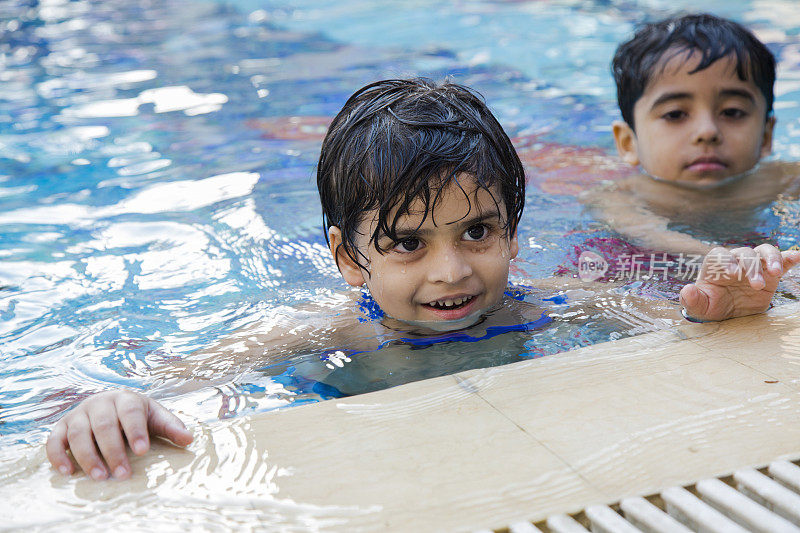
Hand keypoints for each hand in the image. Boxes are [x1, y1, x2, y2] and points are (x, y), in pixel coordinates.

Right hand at [46, 390, 192, 479]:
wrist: (110, 403)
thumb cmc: (137, 415)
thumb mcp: (155, 417)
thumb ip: (171, 427)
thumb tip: (189, 439)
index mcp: (126, 399)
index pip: (130, 412)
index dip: (136, 431)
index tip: (142, 451)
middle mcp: (100, 403)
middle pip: (104, 425)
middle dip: (113, 451)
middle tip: (122, 474)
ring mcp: (79, 414)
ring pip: (79, 433)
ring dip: (87, 456)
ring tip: (100, 476)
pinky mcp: (62, 426)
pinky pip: (54, 440)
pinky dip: (58, 455)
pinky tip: (67, 472)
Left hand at [680, 244, 799, 321]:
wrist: (728, 311)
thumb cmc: (710, 305)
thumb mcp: (699, 307)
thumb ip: (692, 300)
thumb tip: (686, 290)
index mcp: (716, 265)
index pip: (720, 256)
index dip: (726, 261)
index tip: (732, 273)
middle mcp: (735, 260)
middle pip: (744, 254)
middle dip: (750, 267)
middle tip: (755, 285)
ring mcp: (754, 265)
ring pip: (763, 252)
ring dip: (770, 259)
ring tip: (776, 272)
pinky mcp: (770, 273)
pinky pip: (781, 260)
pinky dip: (789, 257)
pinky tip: (797, 257)